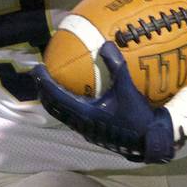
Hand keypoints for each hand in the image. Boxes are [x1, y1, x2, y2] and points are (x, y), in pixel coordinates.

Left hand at [30, 42, 176, 162]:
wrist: (149, 142)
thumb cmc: (137, 117)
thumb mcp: (127, 89)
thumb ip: (116, 66)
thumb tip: (106, 44)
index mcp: (84, 114)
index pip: (56, 96)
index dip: (44, 82)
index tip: (38, 67)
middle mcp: (80, 124)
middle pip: (53, 107)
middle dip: (43, 90)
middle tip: (40, 74)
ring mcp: (85, 131)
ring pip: (61, 114)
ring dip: (53, 99)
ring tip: (52, 85)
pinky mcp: (92, 133)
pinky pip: (71, 117)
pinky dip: (65, 105)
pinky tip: (74, 97)